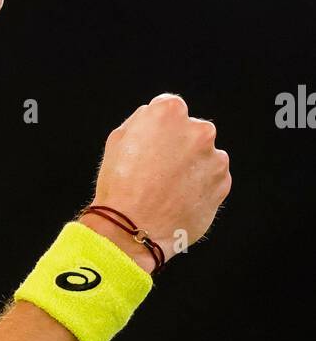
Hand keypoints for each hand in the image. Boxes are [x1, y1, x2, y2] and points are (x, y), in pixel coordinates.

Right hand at [87, 93, 231, 263]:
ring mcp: (214, 157)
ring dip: (192, 168)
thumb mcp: (118, 140)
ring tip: (167, 190)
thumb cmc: (119, 185)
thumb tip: (157, 119)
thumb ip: (143, 120)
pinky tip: (178, 200)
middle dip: (179, 147)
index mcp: (169, 111)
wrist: (132, 230)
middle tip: (158, 172)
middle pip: (192, 132)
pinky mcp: (223, 184)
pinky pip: (213, 180)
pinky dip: (200, 188)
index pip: (170, 110)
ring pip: (205, 157)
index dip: (157, 130)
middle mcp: (198, 129)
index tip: (150, 148)